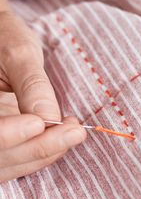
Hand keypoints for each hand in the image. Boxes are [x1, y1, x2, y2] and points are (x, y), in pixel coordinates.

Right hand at [0, 11, 86, 181]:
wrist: (3, 41)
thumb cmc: (5, 37)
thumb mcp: (18, 54)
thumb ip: (31, 86)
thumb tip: (48, 119)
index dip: (8, 135)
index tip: (39, 123)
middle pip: (1, 155)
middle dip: (39, 147)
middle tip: (75, 132)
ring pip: (13, 162)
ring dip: (47, 152)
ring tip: (74, 133)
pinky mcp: (9, 138)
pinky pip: (23, 157)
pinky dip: (45, 152)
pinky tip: (64, 139)